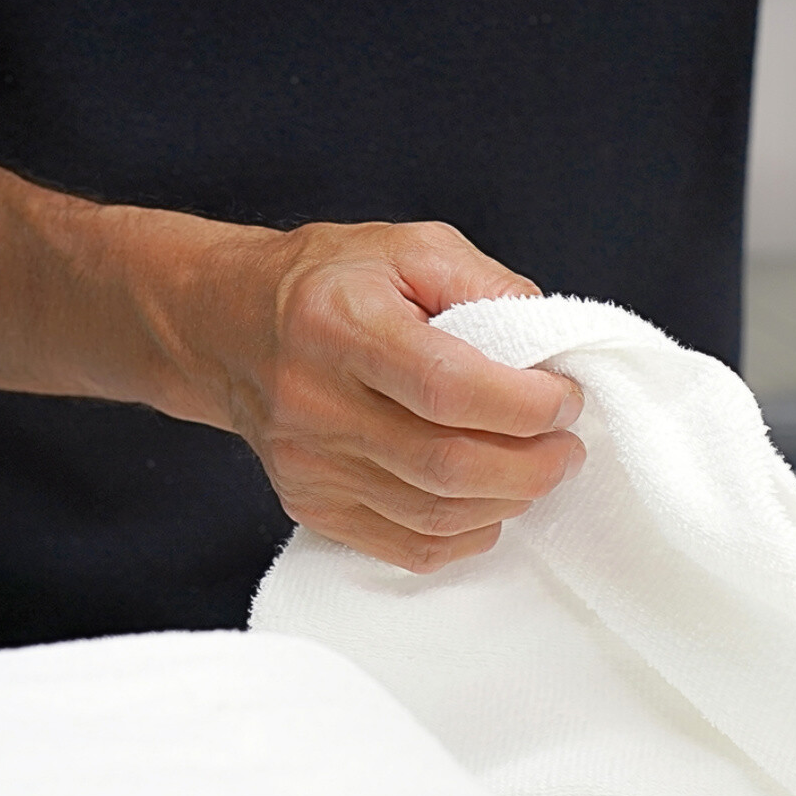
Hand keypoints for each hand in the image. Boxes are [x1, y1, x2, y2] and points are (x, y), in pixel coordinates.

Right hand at [149, 219, 583, 570]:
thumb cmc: (329, 281)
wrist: (228, 327)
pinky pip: (407, 547)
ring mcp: (307, 464)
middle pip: (445, 464)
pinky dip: (466, 534)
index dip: (524, 404)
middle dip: (532, 465)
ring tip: (538, 469)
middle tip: (567, 447)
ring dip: (507, 501)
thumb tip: (550, 345)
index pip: (447, 387)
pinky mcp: (309, 505)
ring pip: (433, 515)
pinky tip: (490, 502)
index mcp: (340, 324)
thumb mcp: (409, 247)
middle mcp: (314, 401)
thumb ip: (486, 285)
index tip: (565, 399)